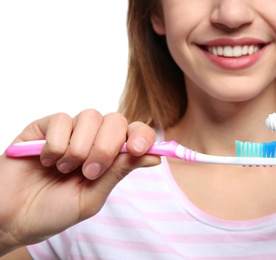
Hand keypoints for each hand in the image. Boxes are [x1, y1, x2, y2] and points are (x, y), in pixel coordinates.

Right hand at [0, 110, 159, 254]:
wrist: (13, 217)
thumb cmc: (54, 211)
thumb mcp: (92, 197)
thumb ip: (119, 172)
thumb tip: (155, 156)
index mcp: (110, 156)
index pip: (136, 133)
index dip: (142, 136)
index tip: (139, 149)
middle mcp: (93, 139)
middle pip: (115, 121)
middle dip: (106, 147)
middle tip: (89, 172)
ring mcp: (71, 131)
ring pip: (90, 117)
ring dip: (80, 149)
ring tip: (64, 169)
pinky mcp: (46, 126)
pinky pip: (62, 120)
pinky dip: (57, 145)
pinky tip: (46, 160)